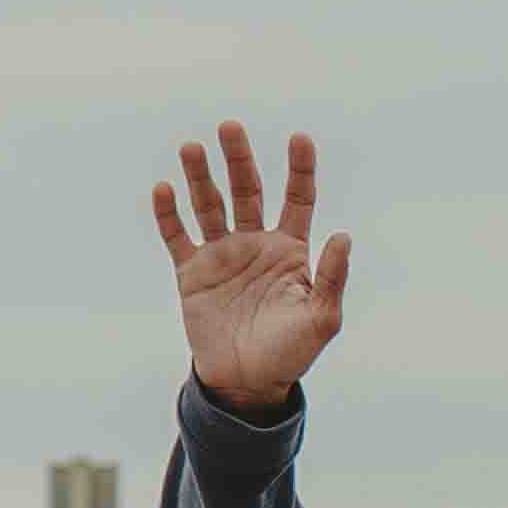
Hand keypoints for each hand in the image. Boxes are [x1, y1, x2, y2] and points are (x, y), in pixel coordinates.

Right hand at [150, 123, 352, 411]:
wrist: (247, 380)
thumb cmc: (291, 351)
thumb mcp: (322, 318)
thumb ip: (332, 278)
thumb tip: (343, 235)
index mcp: (291, 251)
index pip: (298, 200)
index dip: (300, 170)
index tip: (300, 138)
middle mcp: (255, 244)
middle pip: (247, 191)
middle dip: (240, 160)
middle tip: (231, 127)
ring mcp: (221, 254)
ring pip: (209, 205)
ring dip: (200, 177)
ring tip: (194, 147)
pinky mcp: (191, 270)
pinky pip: (178, 235)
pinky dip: (169, 213)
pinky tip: (164, 189)